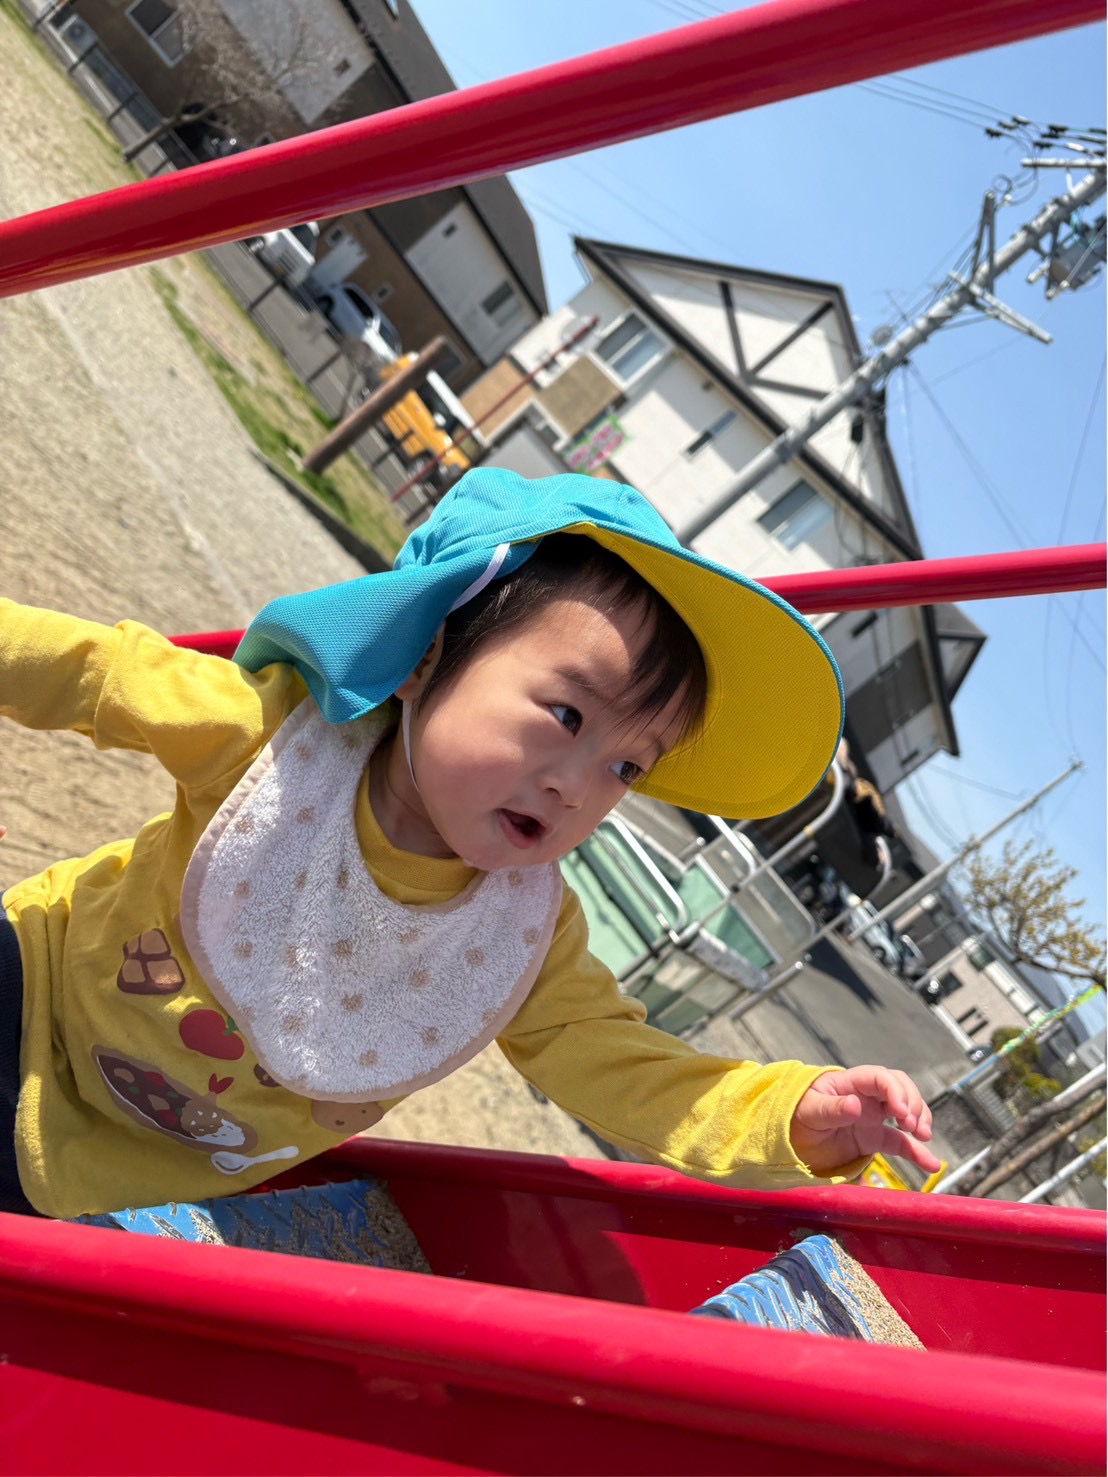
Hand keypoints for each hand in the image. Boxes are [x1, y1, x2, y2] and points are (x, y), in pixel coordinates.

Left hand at [791, 1065, 940, 1175]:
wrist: (791, 1138)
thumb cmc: (795, 1115)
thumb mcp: (809, 1111)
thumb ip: (831, 1109)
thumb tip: (855, 1105)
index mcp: (850, 1083)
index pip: (880, 1077)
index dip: (895, 1090)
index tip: (901, 1111)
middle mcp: (865, 1097)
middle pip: (900, 1088)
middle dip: (912, 1102)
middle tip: (910, 1125)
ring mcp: (872, 1117)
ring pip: (906, 1111)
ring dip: (920, 1119)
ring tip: (922, 1136)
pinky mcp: (873, 1138)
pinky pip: (900, 1143)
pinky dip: (917, 1152)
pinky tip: (931, 1163)